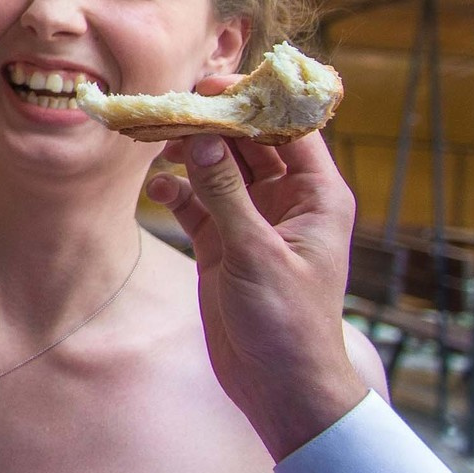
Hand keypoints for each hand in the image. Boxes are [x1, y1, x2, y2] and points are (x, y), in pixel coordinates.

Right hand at [149, 124, 370, 458]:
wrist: (280, 386)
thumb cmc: (288, 323)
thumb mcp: (256, 254)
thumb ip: (226, 195)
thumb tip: (200, 141)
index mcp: (317, 197)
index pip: (290, 130)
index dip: (254, 103)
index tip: (212, 86)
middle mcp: (288, 202)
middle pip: (248, 144)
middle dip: (211, 125)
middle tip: (170, 109)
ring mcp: (253, 222)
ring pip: (218, 169)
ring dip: (189, 156)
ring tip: (156, 145)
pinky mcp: (223, 244)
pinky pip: (197, 203)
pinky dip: (176, 193)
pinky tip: (157, 191)